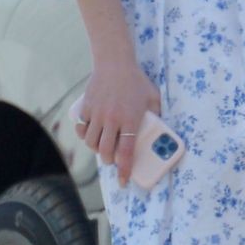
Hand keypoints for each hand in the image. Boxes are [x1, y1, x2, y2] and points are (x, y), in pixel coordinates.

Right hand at [73, 62, 162, 186]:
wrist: (114, 63)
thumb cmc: (136, 81)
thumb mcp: (153, 96)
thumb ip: (157, 113)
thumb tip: (162, 128)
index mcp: (130, 119)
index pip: (127, 151)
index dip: (125, 169)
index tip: (124, 181)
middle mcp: (112, 119)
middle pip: (106, 151)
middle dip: (109, 161)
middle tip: (113, 160)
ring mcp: (97, 114)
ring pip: (92, 142)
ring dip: (97, 150)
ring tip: (103, 148)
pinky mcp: (86, 108)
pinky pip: (82, 129)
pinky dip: (85, 136)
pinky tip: (90, 135)